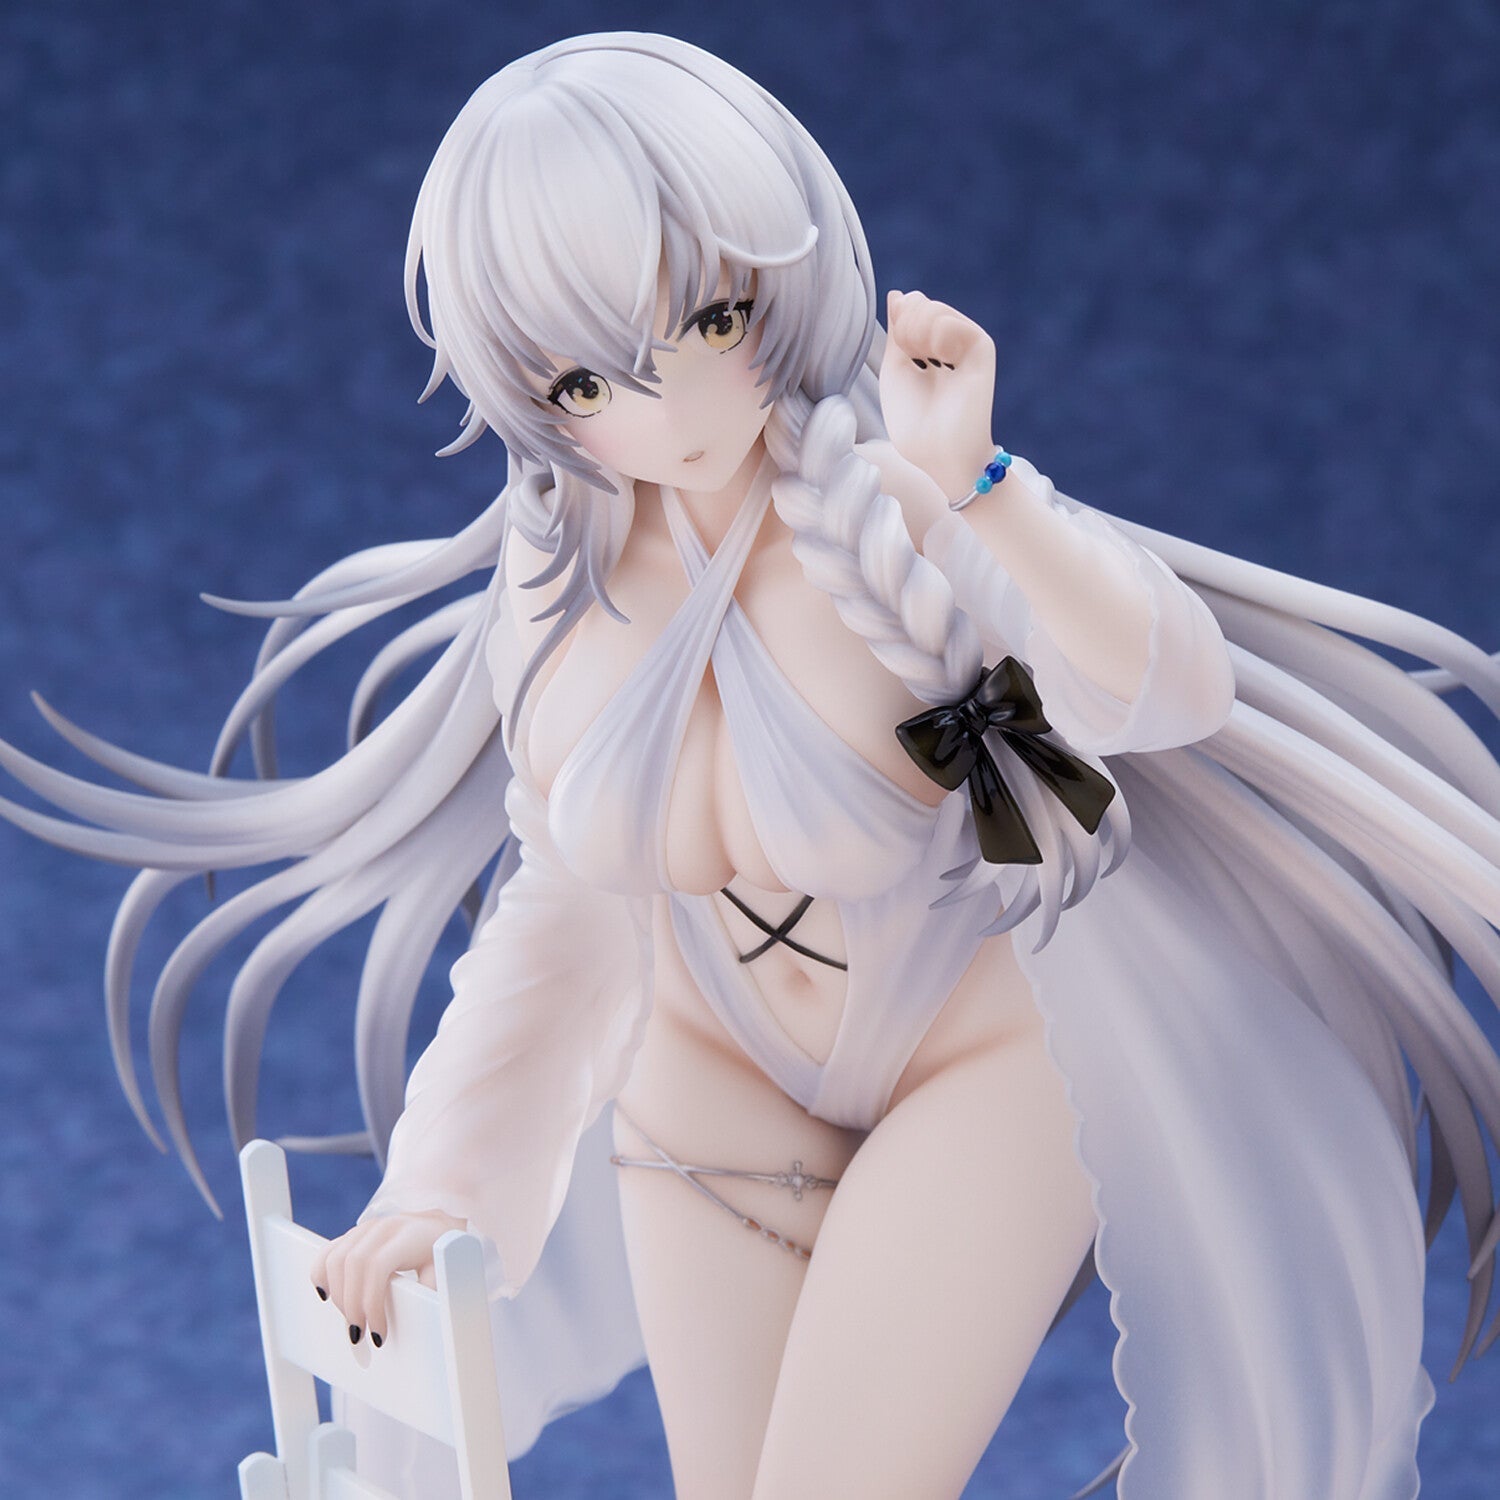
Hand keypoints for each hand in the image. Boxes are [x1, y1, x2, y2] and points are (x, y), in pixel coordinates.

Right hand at [309, 1208, 464, 1347]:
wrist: (436, 1224)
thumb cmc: (441, 1251)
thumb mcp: (445, 1269)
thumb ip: (432, 1290)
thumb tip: (421, 1317)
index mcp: (406, 1235)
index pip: (377, 1267)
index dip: (371, 1303)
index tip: (378, 1335)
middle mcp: (382, 1227)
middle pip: (352, 1263)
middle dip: (351, 1305)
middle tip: (359, 1335)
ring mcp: (364, 1229)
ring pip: (335, 1258)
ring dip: (337, 1295)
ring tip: (351, 1320)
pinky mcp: (352, 1235)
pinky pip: (327, 1252)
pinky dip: (320, 1274)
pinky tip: (327, 1295)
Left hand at [880, 289, 997, 501]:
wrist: (940, 453)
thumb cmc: (915, 424)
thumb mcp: (895, 372)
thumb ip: (898, 332)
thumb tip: (899, 294)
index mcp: (930, 351)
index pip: (914, 309)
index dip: (900, 319)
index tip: (899, 349)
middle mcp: (951, 346)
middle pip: (922, 303)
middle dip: (906, 322)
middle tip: (907, 351)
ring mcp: (967, 346)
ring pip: (935, 308)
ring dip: (917, 327)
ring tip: (919, 356)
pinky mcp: (982, 350)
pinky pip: (952, 322)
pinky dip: (936, 333)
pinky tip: (935, 357)